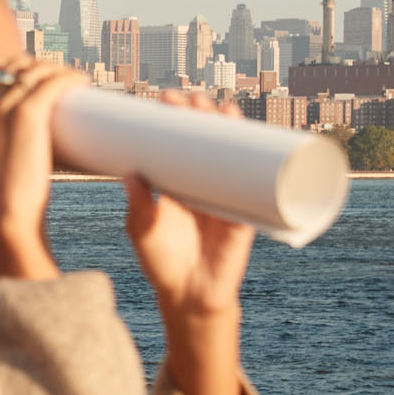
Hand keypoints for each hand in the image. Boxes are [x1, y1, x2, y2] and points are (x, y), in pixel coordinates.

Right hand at [0, 61, 85, 281]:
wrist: (6, 215)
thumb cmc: (5, 199)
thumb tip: (16, 155)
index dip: (10, 65)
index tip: (32, 73)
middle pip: (14, 65)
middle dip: (38, 64)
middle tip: (60, 79)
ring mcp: (5, 107)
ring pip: (36, 71)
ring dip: (58, 69)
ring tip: (75, 82)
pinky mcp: (28, 115)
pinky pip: (53, 83)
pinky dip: (70, 77)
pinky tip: (82, 81)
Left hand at [124, 92, 254, 394]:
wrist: (188, 295)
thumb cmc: (161, 262)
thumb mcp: (142, 230)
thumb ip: (138, 206)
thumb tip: (130, 175)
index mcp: (178, 183)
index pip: (179, 143)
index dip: (176, 120)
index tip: (166, 99)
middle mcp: (205, 184)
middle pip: (208, 142)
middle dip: (203, 117)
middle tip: (193, 99)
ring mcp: (228, 196)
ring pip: (234, 155)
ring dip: (232, 130)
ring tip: (223, 108)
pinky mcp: (247, 213)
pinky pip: (261, 184)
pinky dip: (264, 163)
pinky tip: (264, 142)